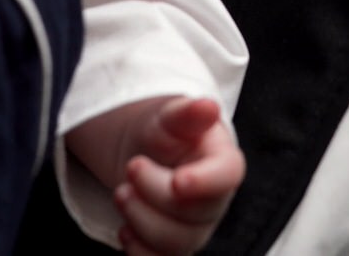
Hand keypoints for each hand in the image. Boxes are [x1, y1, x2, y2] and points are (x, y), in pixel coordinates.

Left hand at [110, 98, 243, 255]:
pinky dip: (140, 252)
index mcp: (222, 161)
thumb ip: (186, 114)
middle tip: (130, 168)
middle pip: (197, 212)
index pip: (227, 175)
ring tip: (121, 193)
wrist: (146, 153)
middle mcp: (215, 200)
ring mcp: (196, 228)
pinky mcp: (174, 247)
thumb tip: (207, 107)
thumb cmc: (165, 134)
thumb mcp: (170, 117)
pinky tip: (124, 231)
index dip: (205, 182)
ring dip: (143, 221)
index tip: (178, 180)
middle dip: (156, 193)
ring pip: (179, 242)